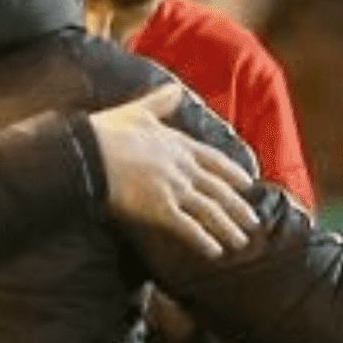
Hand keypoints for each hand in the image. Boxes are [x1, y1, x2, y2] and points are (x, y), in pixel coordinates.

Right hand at [90, 83, 259, 258]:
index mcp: (179, 145)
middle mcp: (183, 168)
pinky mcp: (161, 210)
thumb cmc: (108, 132)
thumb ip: (160, 103)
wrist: (89, 153)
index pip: (215, 160)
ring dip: (227, 228)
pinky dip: (204, 241)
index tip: (249, 183)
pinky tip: (215, 253)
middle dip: (238, 207)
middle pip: (218, 190)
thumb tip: (175, 89)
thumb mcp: (138, 111)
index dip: (233, 173)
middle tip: (253, 222)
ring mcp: (174, 189)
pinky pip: (189, 229)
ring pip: (210, 211)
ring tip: (240, 242)